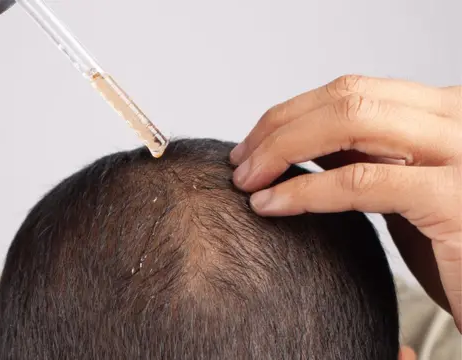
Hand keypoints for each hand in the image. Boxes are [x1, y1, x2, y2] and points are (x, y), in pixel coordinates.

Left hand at [229, 75, 461, 330]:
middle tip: (241, 164)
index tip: (252, 145)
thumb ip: (365, 157)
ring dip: (282, 149)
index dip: (291, 114)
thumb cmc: (453, 249)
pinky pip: (358, 182)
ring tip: (247, 181)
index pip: (352, 91)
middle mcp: (458, 119)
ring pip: (348, 122)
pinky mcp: (454, 199)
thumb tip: (296, 142)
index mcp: (445, 111)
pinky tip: (269, 204)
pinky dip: (304, 190)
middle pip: (346, 99)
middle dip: (279, 128)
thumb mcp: (405, 188)